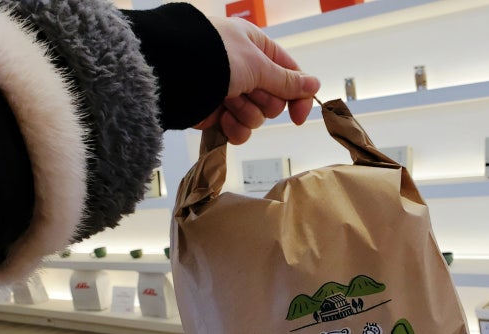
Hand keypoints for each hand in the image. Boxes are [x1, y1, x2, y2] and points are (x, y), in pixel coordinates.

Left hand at [196, 16, 320, 143]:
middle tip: (248, 91)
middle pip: (274, 99)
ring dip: (246, 113)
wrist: (174, 75)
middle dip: (263, 101)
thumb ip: (288, 80)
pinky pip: (239, 130)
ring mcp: (231, 92)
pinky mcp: (217, 113)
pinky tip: (223, 119)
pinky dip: (234, 128)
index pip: (289, 74)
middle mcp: (244, 69)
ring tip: (228, 101)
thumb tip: (315, 84)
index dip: (297, 97)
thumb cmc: (213, 56)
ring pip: (257, 117)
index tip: (298, 116)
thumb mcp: (258, 64)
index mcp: (256, 47)